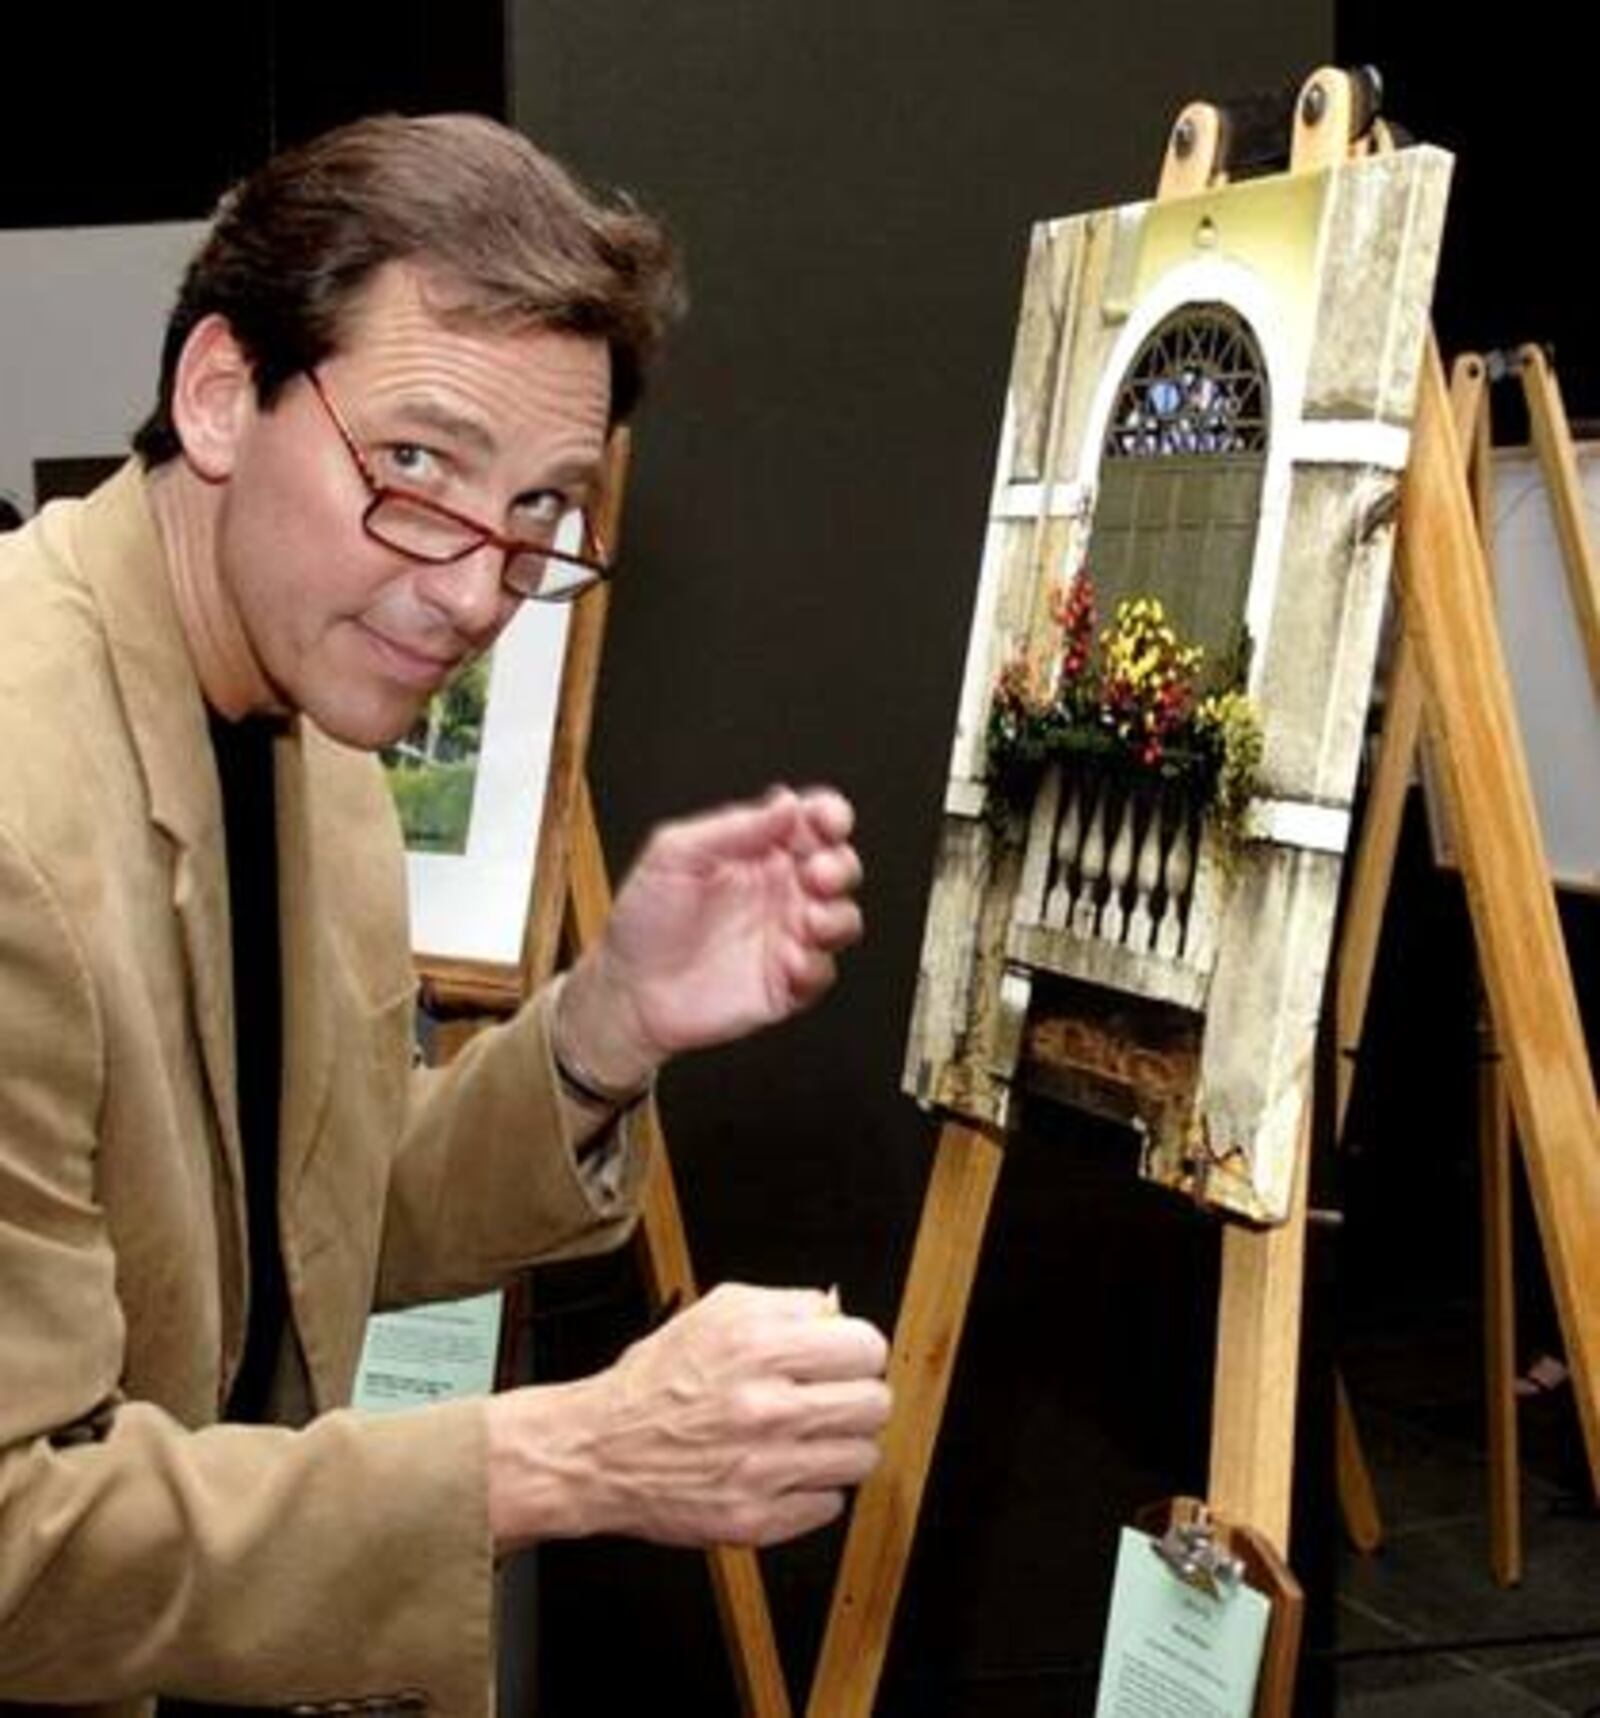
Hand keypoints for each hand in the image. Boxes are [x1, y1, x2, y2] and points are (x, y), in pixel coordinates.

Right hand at [486, 1283, 890, 1549]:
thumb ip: (787, 1305)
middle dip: (857, 1398)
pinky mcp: (755, 1519)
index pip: (866, 1347)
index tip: (847, 1359)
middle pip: (874, 1405)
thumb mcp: (716, 1312)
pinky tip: (782, 1470)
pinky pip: (829, 1506)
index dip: (859, 1352)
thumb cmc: (655, 1381)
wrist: (597, 1450)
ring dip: (839, 1447)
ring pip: (860, 1458)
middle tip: (831, 1400)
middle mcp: (764, 1407)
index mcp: (757, 1347)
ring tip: (806, 1438)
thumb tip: (838, 1313)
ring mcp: (762, 1469)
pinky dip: (812, 1490)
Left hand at [558, 786, 863, 1086]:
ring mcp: (785, 936)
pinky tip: (787, 962)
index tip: (827, 820)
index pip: (810, 822)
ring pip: (843, 918)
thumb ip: (734, 826)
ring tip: (808, 920)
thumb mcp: (675, 854)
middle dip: (839, 866)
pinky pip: (822, 971)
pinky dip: (814, 966)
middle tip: (816, 875)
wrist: (628, 992)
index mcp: (756, 851)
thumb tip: (786, 803)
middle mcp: (777, 890)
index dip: (829, 815)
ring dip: (837, 916)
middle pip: (839, 866)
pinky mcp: (786, 983)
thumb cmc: (643, 920)